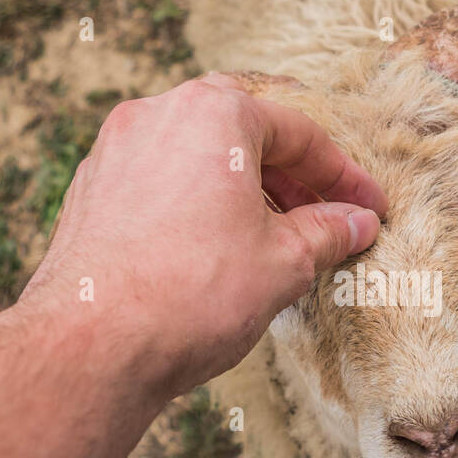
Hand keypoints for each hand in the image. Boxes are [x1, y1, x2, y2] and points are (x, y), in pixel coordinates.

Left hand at [11, 74, 386, 401]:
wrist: (90, 344)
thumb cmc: (192, 293)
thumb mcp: (284, 263)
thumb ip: (327, 233)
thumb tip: (356, 223)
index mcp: (214, 112)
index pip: (299, 134)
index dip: (343, 176)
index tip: (369, 208)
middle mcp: (157, 114)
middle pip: (243, 130)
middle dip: (288, 171)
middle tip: (321, 212)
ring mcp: (114, 151)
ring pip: (196, 154)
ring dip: (240, 187)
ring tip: (272, 235)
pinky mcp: (89, 191)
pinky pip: (159, 181)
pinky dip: (195, 202)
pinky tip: (213, 247)